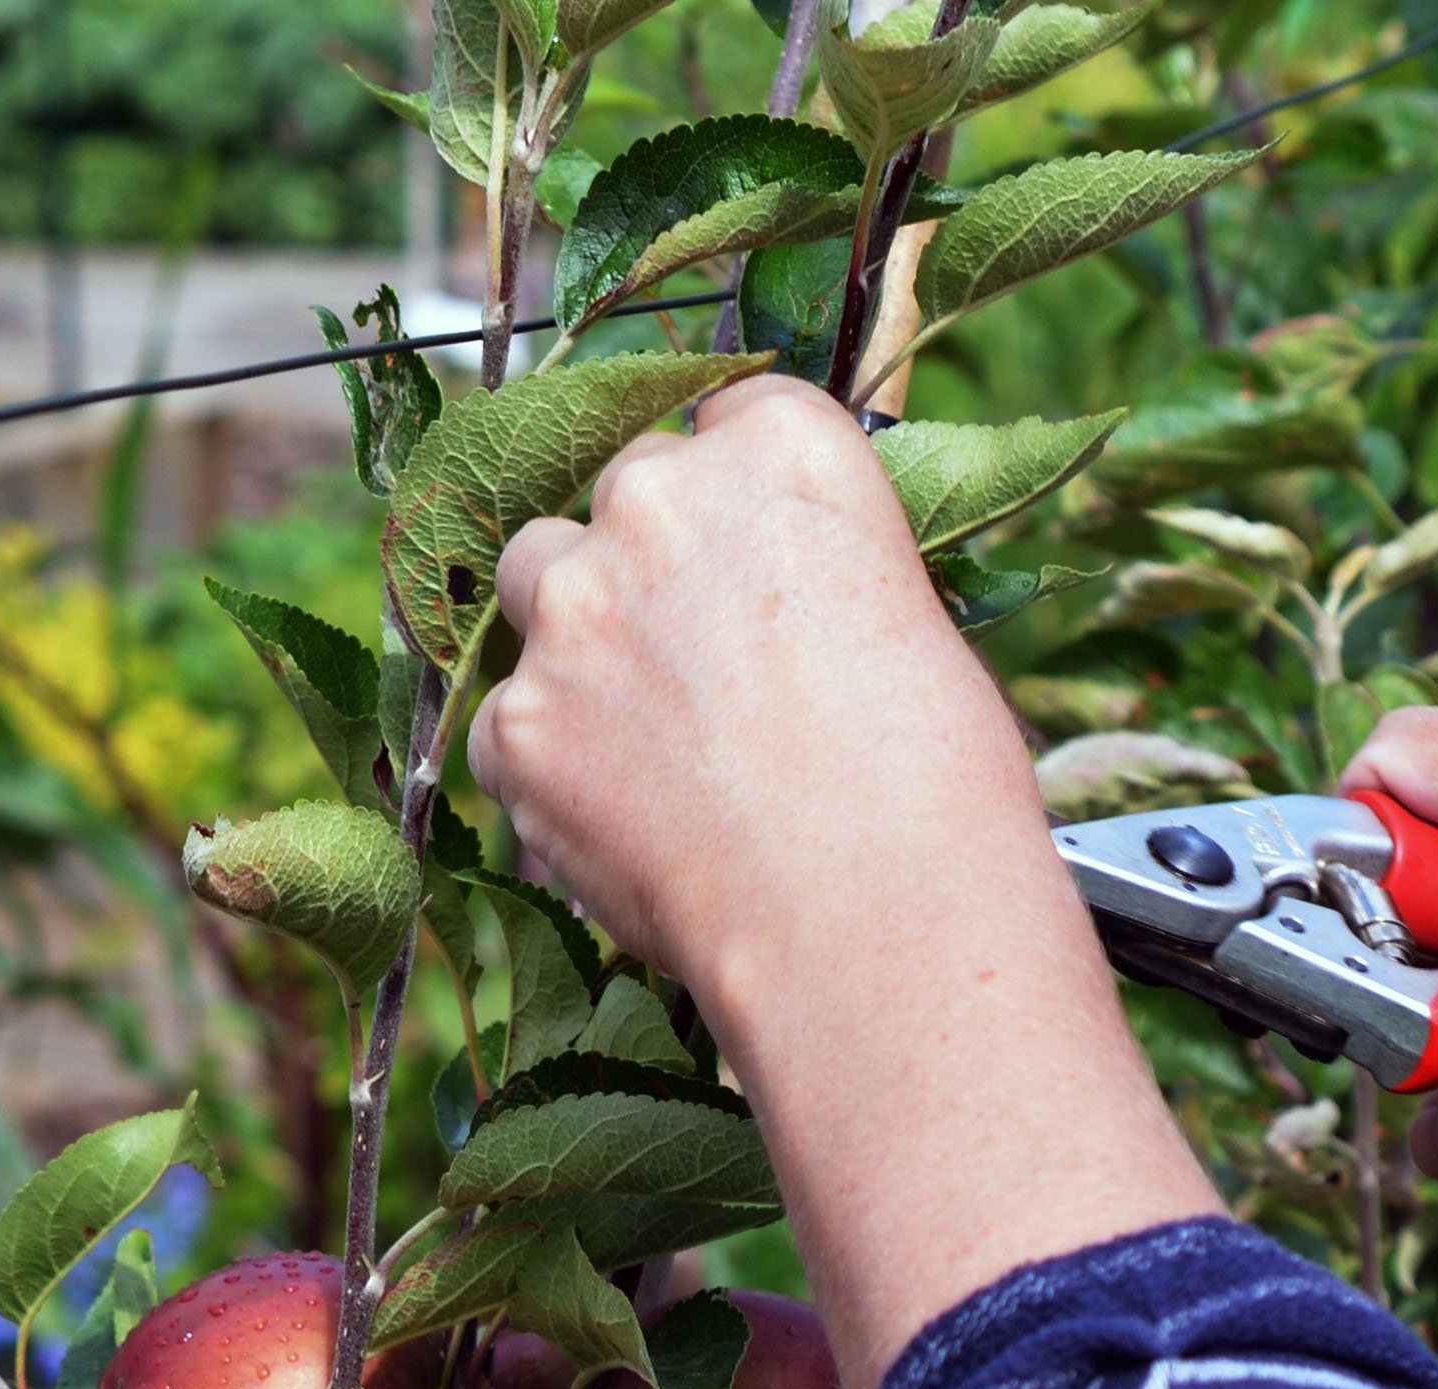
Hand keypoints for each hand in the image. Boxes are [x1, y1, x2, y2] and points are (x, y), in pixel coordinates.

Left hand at [468, 375, 1211, 1388]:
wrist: (874, 916)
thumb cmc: (933, 787)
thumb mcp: (903, 622)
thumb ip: (800, 575)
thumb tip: (749, 606)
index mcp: (781, 448)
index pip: (721, 422)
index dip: (730, 505)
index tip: (743, 565)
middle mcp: (661, 496)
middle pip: (617, 492)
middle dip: (645, 565)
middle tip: (699, 670)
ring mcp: (574, 604)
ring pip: (535, 580)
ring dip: (573, 639)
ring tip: (651, 741)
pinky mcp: (518, 716)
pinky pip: (504, 722)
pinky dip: (547, 768)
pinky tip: (629, 822)